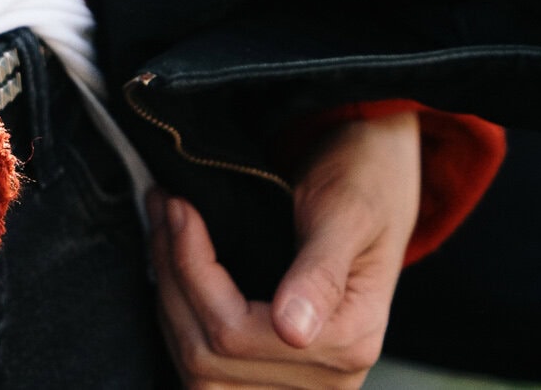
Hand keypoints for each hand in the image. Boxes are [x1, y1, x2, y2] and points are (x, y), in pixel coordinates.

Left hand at [150, 110, 423, 386]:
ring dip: (169, 296)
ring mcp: (299, 380)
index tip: (178, 207)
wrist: (377, 171)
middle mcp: (327, 378)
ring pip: (200, 368)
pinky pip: (210, 364)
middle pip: (209, 357)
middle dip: (173, 277)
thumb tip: (293, 332)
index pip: (235, 333)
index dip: (192, 270)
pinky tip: (175, 264)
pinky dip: (181, 315)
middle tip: (164, 207)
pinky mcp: (276, 366)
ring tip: (163, 228)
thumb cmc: (366, 180)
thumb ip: (321, 272)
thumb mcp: (348, 212)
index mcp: (350, 341)